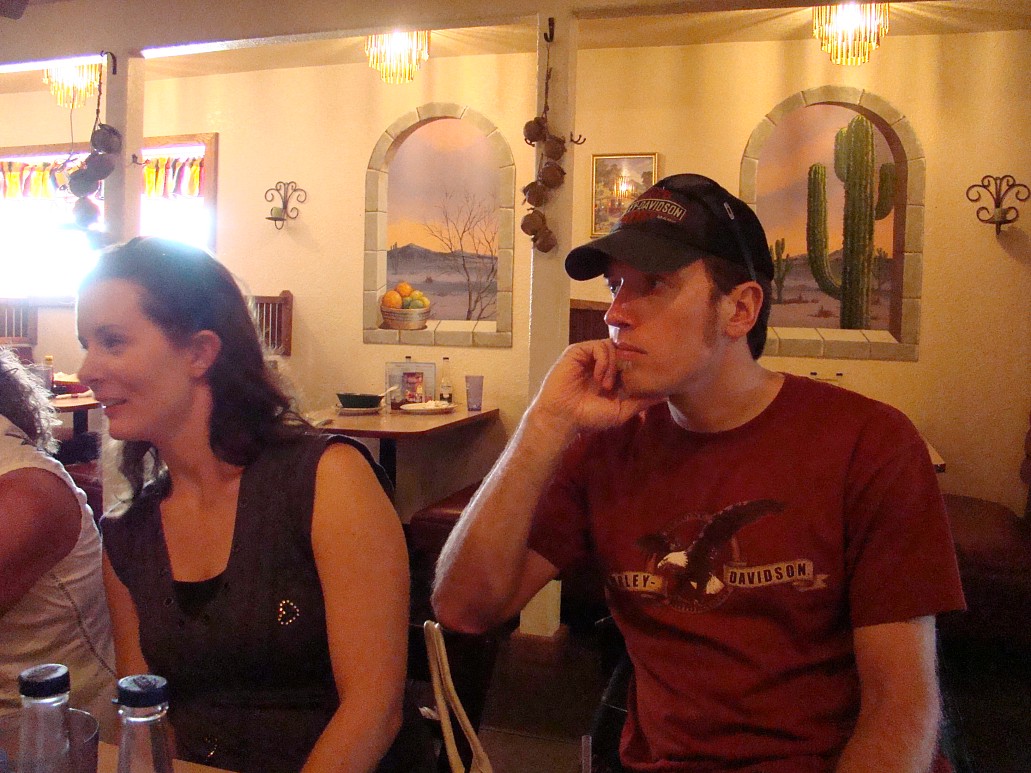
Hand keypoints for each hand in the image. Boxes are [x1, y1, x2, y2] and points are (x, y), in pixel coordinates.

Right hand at [529, 339, 663, 438]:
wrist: (563, 417)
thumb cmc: (588, 417)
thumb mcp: (621, 411)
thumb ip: (641, 402)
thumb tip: (665, 395)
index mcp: (612, 375)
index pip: (632, 362)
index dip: (638, 369)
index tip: (642, 381)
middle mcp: (601, 363)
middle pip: (624, 351)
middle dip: (628, 366)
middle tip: (623, 385)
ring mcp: (589, 356)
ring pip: (613, 347)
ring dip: (614, 366)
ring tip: (607, 385)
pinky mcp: (578, 352)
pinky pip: (599, 346)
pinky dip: (604, 361)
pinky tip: (599, 378)